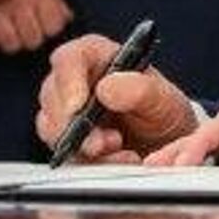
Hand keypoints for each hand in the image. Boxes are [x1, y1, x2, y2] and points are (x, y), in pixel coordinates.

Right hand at [34, 33, 197, 161]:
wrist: (168, 149)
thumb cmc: (164, 115)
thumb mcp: (165, 102)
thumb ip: (142, 90)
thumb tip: (107, 87)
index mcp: (99, 57)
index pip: (71, 58)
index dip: (69, 80)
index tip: (78, 106)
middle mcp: (77, 81)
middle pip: (52, 95)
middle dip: (73, 123)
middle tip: (102, 142)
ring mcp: (68, 112)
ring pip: (51, 126)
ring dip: (80, 145)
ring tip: (116, 149)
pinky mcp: (67, 140)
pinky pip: (62, 152)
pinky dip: (85, 161)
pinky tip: (111, 160)